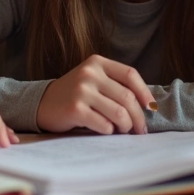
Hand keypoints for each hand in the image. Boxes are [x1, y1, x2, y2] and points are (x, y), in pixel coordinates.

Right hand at [36, 55, 155, 134]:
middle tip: (140, 130)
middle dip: (138, 117)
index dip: (145, 92)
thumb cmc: (75, 94)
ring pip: (119, 113)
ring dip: (126, 126)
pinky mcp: (75, 109)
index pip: (130, 74)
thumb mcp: (94, 80)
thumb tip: (148, 105)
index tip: (151, 108)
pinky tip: (106, 131)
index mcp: (97, 62)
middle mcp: (89, 73)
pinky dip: (109, 131)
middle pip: (127, 97)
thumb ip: (116, 85)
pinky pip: (104, 125)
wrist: (42, 103)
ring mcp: (81, 90)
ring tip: (123, 131)